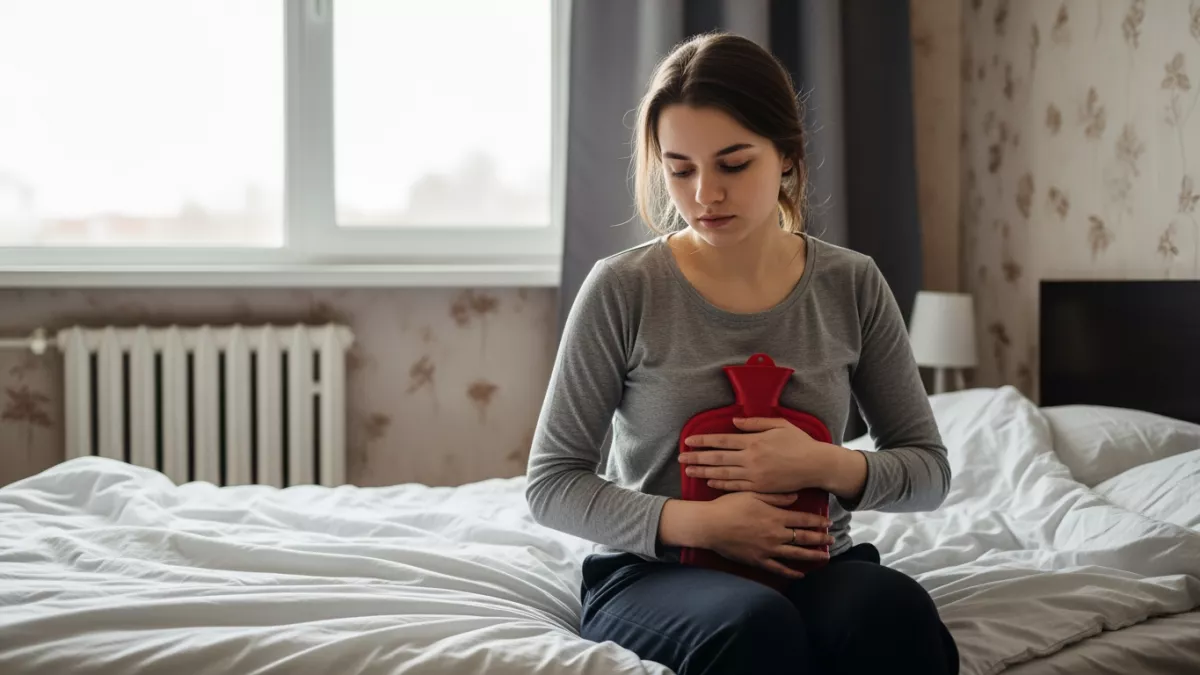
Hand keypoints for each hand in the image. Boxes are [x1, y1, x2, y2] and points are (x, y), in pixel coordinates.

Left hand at [681, 417, 836, 493]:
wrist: (815, 465)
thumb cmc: (799, 443)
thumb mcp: (779, 425)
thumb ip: (755, 423)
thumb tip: (734, 422)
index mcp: (754, 441)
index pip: (721, 440)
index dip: (703, 441)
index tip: (688, 441)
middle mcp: (751, 458)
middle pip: (717, 458)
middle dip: (697, 458)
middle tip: (680, 458)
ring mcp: (754, 475)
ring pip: (723, 474)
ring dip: (704, 472)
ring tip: (689, 471)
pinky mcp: (760, 488)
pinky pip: (736, 486)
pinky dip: (721, 484)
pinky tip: (710, 482)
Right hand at [699, 492, 832, 579]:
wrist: (710, 525)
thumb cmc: (729, 506)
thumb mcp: (753, 494)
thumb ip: (776, 497)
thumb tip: (796, 497)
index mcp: (776, 516)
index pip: (803, 519)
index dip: (818, 521)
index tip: (828, 522)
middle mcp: (776, 534)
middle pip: (804, 538)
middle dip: (820, 538)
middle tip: (832, 539)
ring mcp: (768, 550)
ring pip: (796, 555)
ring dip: (812, 556)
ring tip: (824, 557)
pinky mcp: (758, 561)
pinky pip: (778, 569)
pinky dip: (791, 573)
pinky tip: (800, 574)